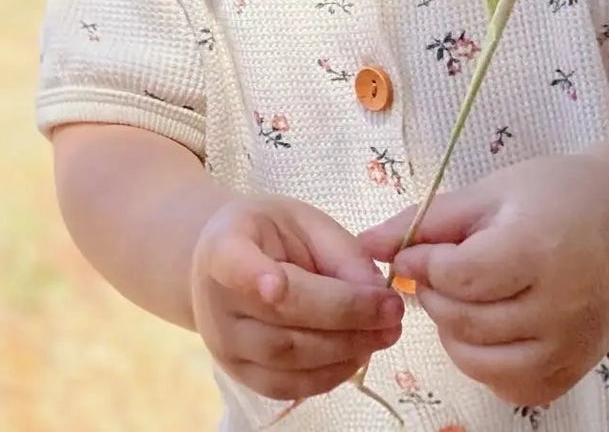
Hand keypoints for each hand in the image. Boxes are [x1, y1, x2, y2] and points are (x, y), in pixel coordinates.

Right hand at [191, 194, 406, 401]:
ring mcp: (224, 346)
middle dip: (345, 318)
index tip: (275, 285)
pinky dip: (328, 375)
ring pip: (286, 360)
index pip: (232, 263)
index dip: (252, 276)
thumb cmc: (270, 234)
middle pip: (280, 319)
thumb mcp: (305, 221)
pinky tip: (359, 354)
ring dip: (345, 350)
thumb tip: (375, 292)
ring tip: (386, 333)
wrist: (223, 264)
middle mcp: (215, 303)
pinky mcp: (239, 376)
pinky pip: (285, 387)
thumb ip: (340, 252)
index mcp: (224, 246)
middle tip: (393, 312)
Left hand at [359, 155, 608, 405]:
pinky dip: (484, 361)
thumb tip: (365, 243)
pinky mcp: (574, 371)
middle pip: (466, 319)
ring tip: (462, 296)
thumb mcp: (490, 192)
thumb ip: (427, 220)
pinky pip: (509, 384)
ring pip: (480, 360)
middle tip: (436, 271)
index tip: (415, 249)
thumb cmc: (551, 195)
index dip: (425, 264)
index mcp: (540, 249)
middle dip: (434, 296)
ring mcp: (572, 346)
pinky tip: (489, 325)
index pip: (459, 276)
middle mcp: (562, 305)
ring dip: (453, 331)